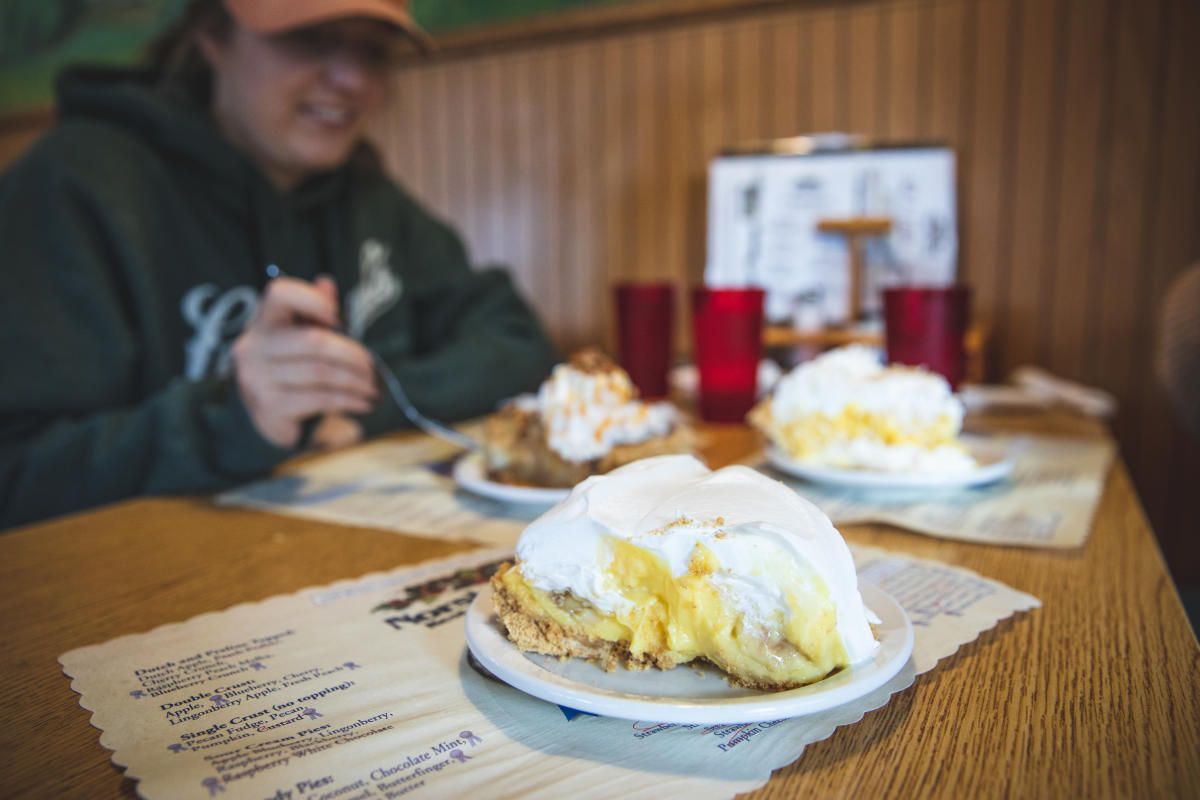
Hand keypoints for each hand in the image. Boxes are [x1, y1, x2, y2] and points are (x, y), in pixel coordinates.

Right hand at [232, 276, 376, 447]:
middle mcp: (252, 347)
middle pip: (314, 341)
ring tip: (372, 388)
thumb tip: (327, 283)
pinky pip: (319, 398)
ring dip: (355, 381)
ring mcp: (257, 378)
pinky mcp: (269, 408)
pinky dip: (347, 400)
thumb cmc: (295, 368)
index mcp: (262, 321)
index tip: (338, 317)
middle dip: (352, 355)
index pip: (280, 294)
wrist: (275, 416)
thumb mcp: (305, 336)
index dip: (312, 299)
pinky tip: (362, 403)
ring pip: (321, 372)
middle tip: (372, 368)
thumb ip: (316, 311)